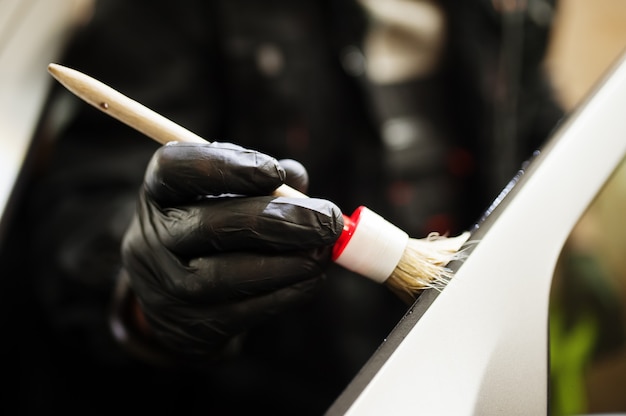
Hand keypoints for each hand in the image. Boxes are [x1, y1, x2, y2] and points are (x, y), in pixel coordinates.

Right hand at [117, 142, 342, 362]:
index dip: (225, 167)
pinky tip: (312, 277)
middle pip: (210, 226)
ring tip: (323, 251)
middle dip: (277, 221)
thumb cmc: (213, 228)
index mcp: (159, 193)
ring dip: (286, 263)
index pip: (176, 168)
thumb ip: (262, 178)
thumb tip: (297, 180)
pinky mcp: (196, 325)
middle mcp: (154, 238)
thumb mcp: (226, 193)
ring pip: (226, 275)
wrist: (179, 299)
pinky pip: (246, 311)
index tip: (274, 172)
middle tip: (328, 218)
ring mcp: (169, 287)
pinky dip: (287, 292)